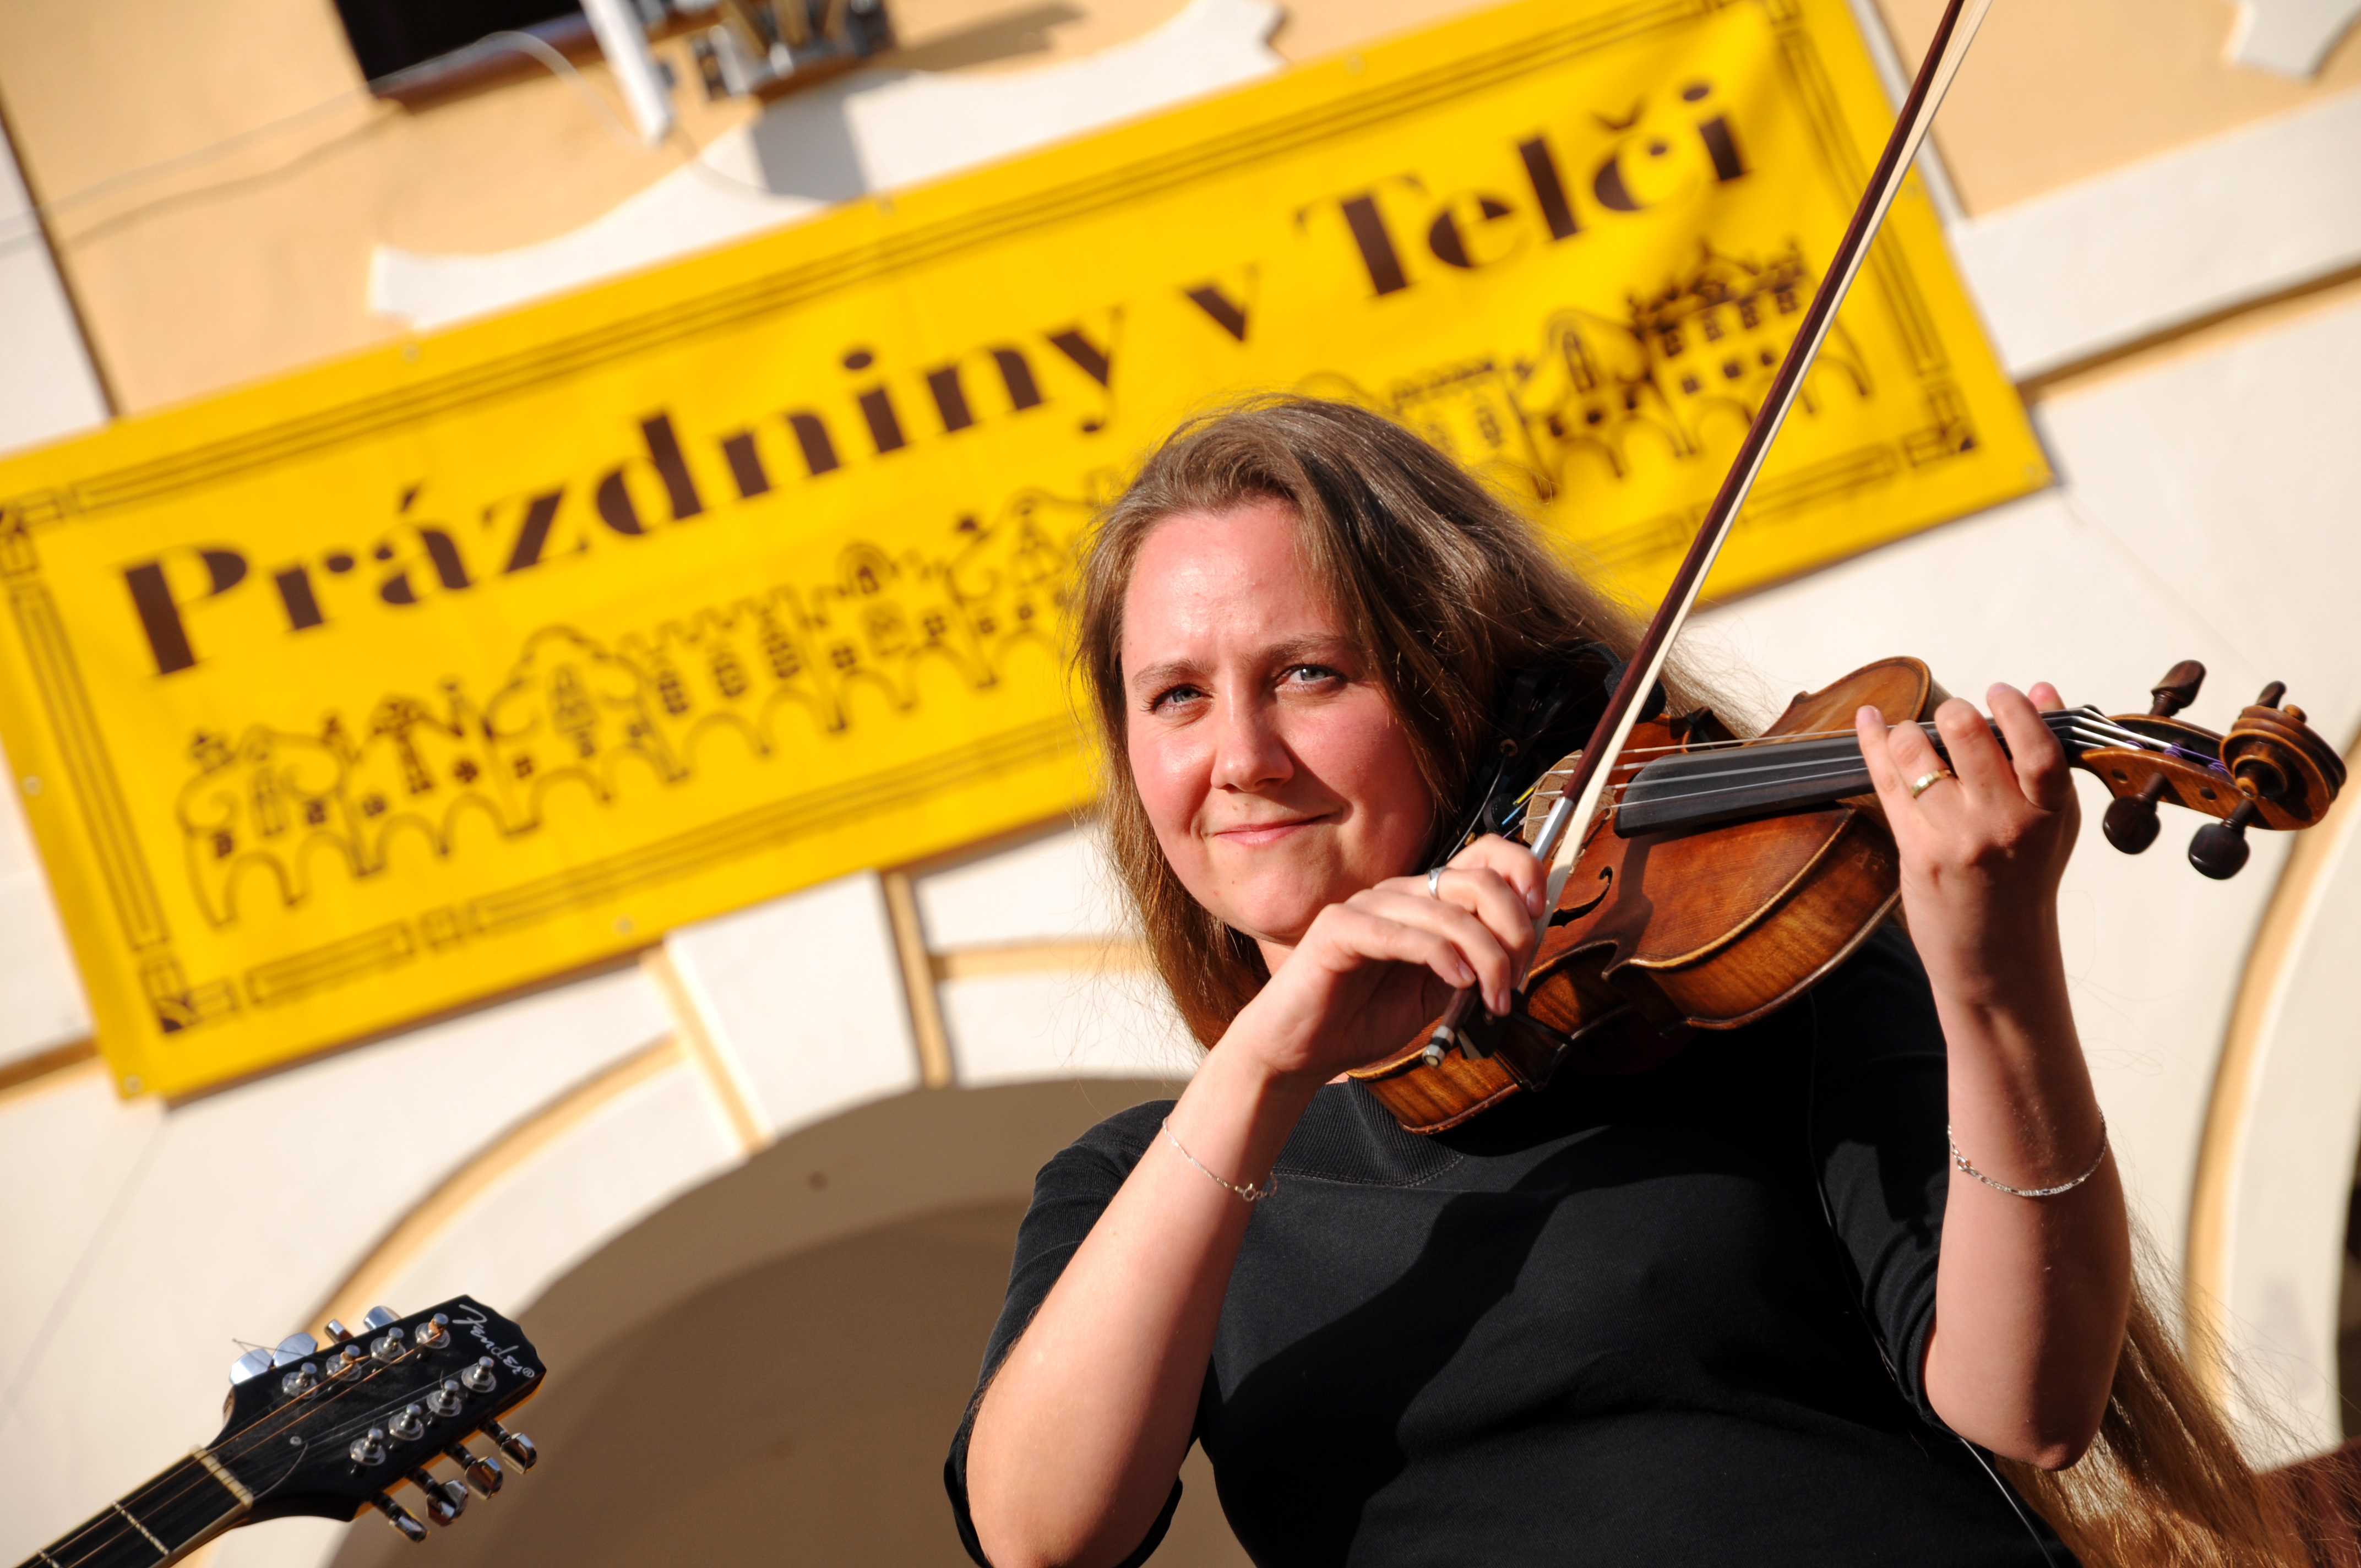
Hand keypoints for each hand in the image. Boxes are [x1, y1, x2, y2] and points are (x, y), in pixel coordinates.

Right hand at [1221, 834, 1545, 1088]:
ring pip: (1448, 911)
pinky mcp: (1338, 929)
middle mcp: (1398, 893)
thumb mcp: (1440, 993)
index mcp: (1424, 900)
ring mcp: (1367, 907)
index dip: (1523, 873)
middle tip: (1515, 980)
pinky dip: (1440, 955)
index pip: (1485, 855)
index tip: (1540, 915)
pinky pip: (1402, 932)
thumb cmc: (1363, 1019)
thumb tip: (1529, 943)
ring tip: (1492, 1000)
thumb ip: (1476, 965)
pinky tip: (1456, 981)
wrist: (1301, 1051)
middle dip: (1514, 930)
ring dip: (1486, 957)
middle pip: (1477, 880)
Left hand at [1855, 683, 2080, 998]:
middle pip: (1969, 740)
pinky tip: (1868, 721)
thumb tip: (2043, 689)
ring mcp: (1958, 838)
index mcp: (2048, 812)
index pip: (2038, 746)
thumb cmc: (2024, 881)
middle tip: (1950, 716)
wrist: (1999, 956)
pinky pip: (1889, 783)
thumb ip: (2048, 759)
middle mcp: (2004, 823)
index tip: (1999, 692)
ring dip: (1909, 732)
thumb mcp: (2055, 822)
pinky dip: (1874, 744)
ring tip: (1912, 733)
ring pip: (1919, 757)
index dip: (2015, 709)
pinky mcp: (1918, 852)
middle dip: (1953, 713)